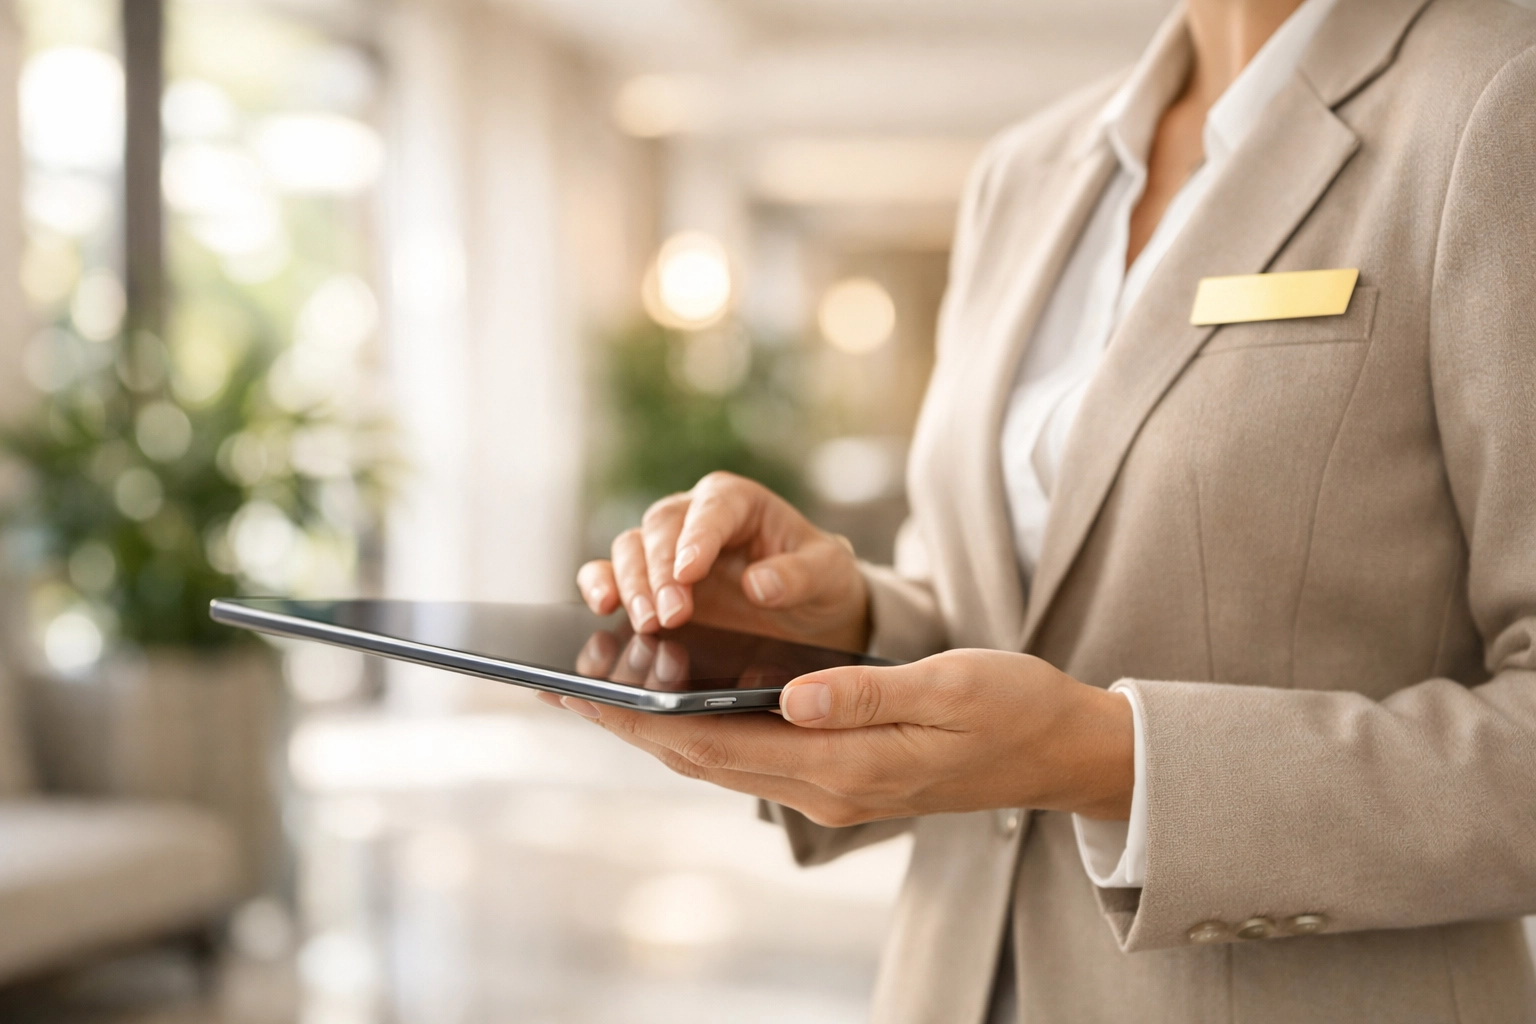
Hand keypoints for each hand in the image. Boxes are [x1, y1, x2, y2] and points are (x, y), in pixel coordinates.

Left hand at [547, 648, 1134, 825]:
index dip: (644, 718)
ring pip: (722, 763)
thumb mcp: (953, 687)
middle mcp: (828, 788)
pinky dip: (703, 732)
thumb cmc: (1015, 708)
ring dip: (657, 731)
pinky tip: (679, 704)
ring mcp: (833, 789)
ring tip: (600, 690)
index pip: (720, 743)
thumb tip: (790, 692)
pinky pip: (752, 759)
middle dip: (628, 726)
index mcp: (849, 766)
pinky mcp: (842, 777)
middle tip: (560, 686)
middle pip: (704, 759)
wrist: (1061, 753)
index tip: (583, 689)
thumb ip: (868, 692)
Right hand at [576, 472, 869, 651]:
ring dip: (632, 584)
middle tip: (670, 616)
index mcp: (739, 501)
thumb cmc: (819, 582)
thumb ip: (799, 576)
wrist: (809, 612)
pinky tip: (603, 607)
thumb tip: (760, 584)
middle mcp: (695, 517)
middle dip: (661, 571)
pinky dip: (600, 585)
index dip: (697, 538)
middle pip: (662, 528)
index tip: (689, 573)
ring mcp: (666, 548)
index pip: (712, 509)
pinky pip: (609, 572)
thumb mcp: (828, 576)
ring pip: (630, 547)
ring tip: (647, 624)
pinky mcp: (647, 580)